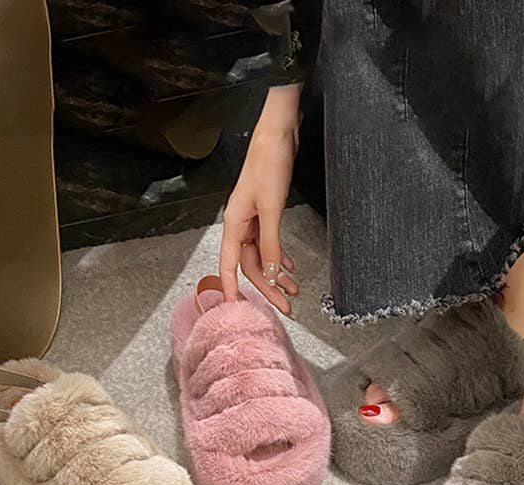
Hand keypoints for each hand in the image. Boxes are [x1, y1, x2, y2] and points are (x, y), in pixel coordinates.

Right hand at [219, 87, 300, 314]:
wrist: (279, 134)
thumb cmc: (268, 163)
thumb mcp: (271, 208)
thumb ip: (270, 243)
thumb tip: (270, 274)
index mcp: (233, 224)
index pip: (229, 267)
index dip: (232, 290)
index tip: (237, 311)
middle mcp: (240, 225)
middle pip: (252, 266)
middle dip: (268, 288)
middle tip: (285, 307)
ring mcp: (253, 219)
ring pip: (263, 256)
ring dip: (277, 274)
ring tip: (294, 291)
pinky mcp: (266, 213)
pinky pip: (271, 243)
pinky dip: (280, 256)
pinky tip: (290, 268)